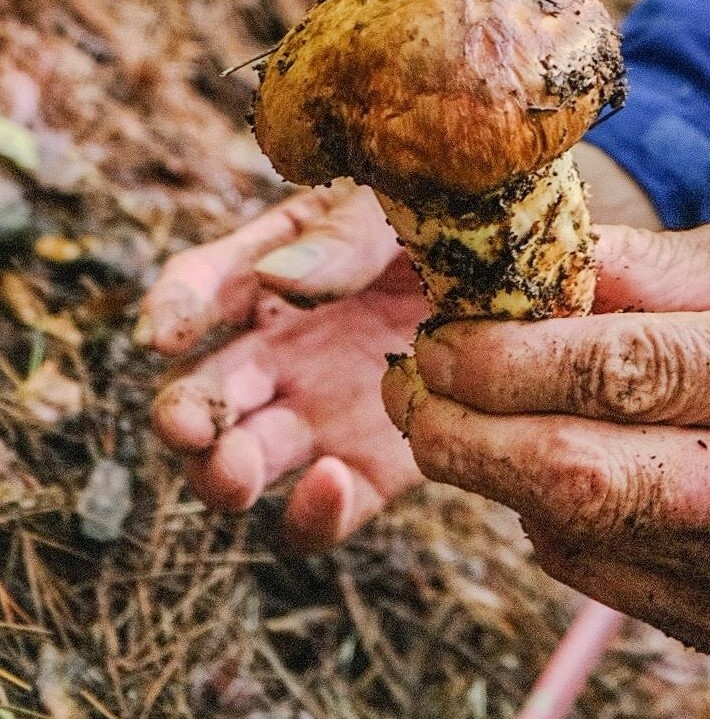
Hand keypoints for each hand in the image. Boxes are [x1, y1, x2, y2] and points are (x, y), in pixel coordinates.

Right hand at [145, 182, 423, 549]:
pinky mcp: (373, 466)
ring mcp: (321, 412)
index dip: (175, 307)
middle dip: (184, 413)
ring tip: (236, 472)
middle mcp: (282, 350)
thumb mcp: (402, 206)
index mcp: (276, 268)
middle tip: (189, 424)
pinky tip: (328, 484)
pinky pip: (328, 509)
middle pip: (205, 394)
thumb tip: (276, 277)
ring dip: (223, 473)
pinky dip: (314, 512)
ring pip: (243, 461)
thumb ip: (343, 240)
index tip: (163, 331)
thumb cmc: (459, 217)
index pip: (204, 285)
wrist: (537, 270)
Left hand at [383, 209, 709, 657]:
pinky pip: (611, 580)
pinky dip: (556, 521)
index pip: (629, 372)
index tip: (440, 334)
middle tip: (410, 388)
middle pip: (585, 478)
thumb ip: (657, 265)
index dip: (512, 358)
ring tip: (464, 413)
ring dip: (498, 476)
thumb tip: (530, 258)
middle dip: (466, 436)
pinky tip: (554, 466)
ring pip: (584, 538)